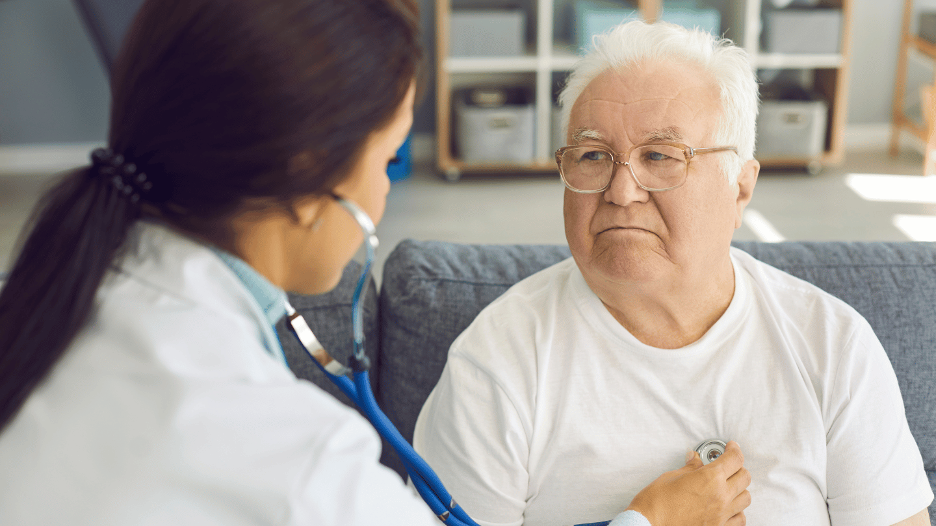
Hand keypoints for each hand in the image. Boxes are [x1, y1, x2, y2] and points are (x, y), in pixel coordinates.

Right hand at [625, 441, 751, 525]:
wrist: (649, 525)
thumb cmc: (656, 503)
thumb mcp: (671, 477)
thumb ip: (689, 468)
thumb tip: (695, 459)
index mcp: (710, 478)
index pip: (734, 459)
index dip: (734, 450)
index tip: (731, 447)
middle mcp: (721, 496)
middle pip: (744, 477)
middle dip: (737, 467)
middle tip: (727, 464)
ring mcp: (722, 514)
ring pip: (746, 498)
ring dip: (739, 488)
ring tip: (727, 485)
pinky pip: (740, 518)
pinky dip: (738, 510)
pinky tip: (728, 506)